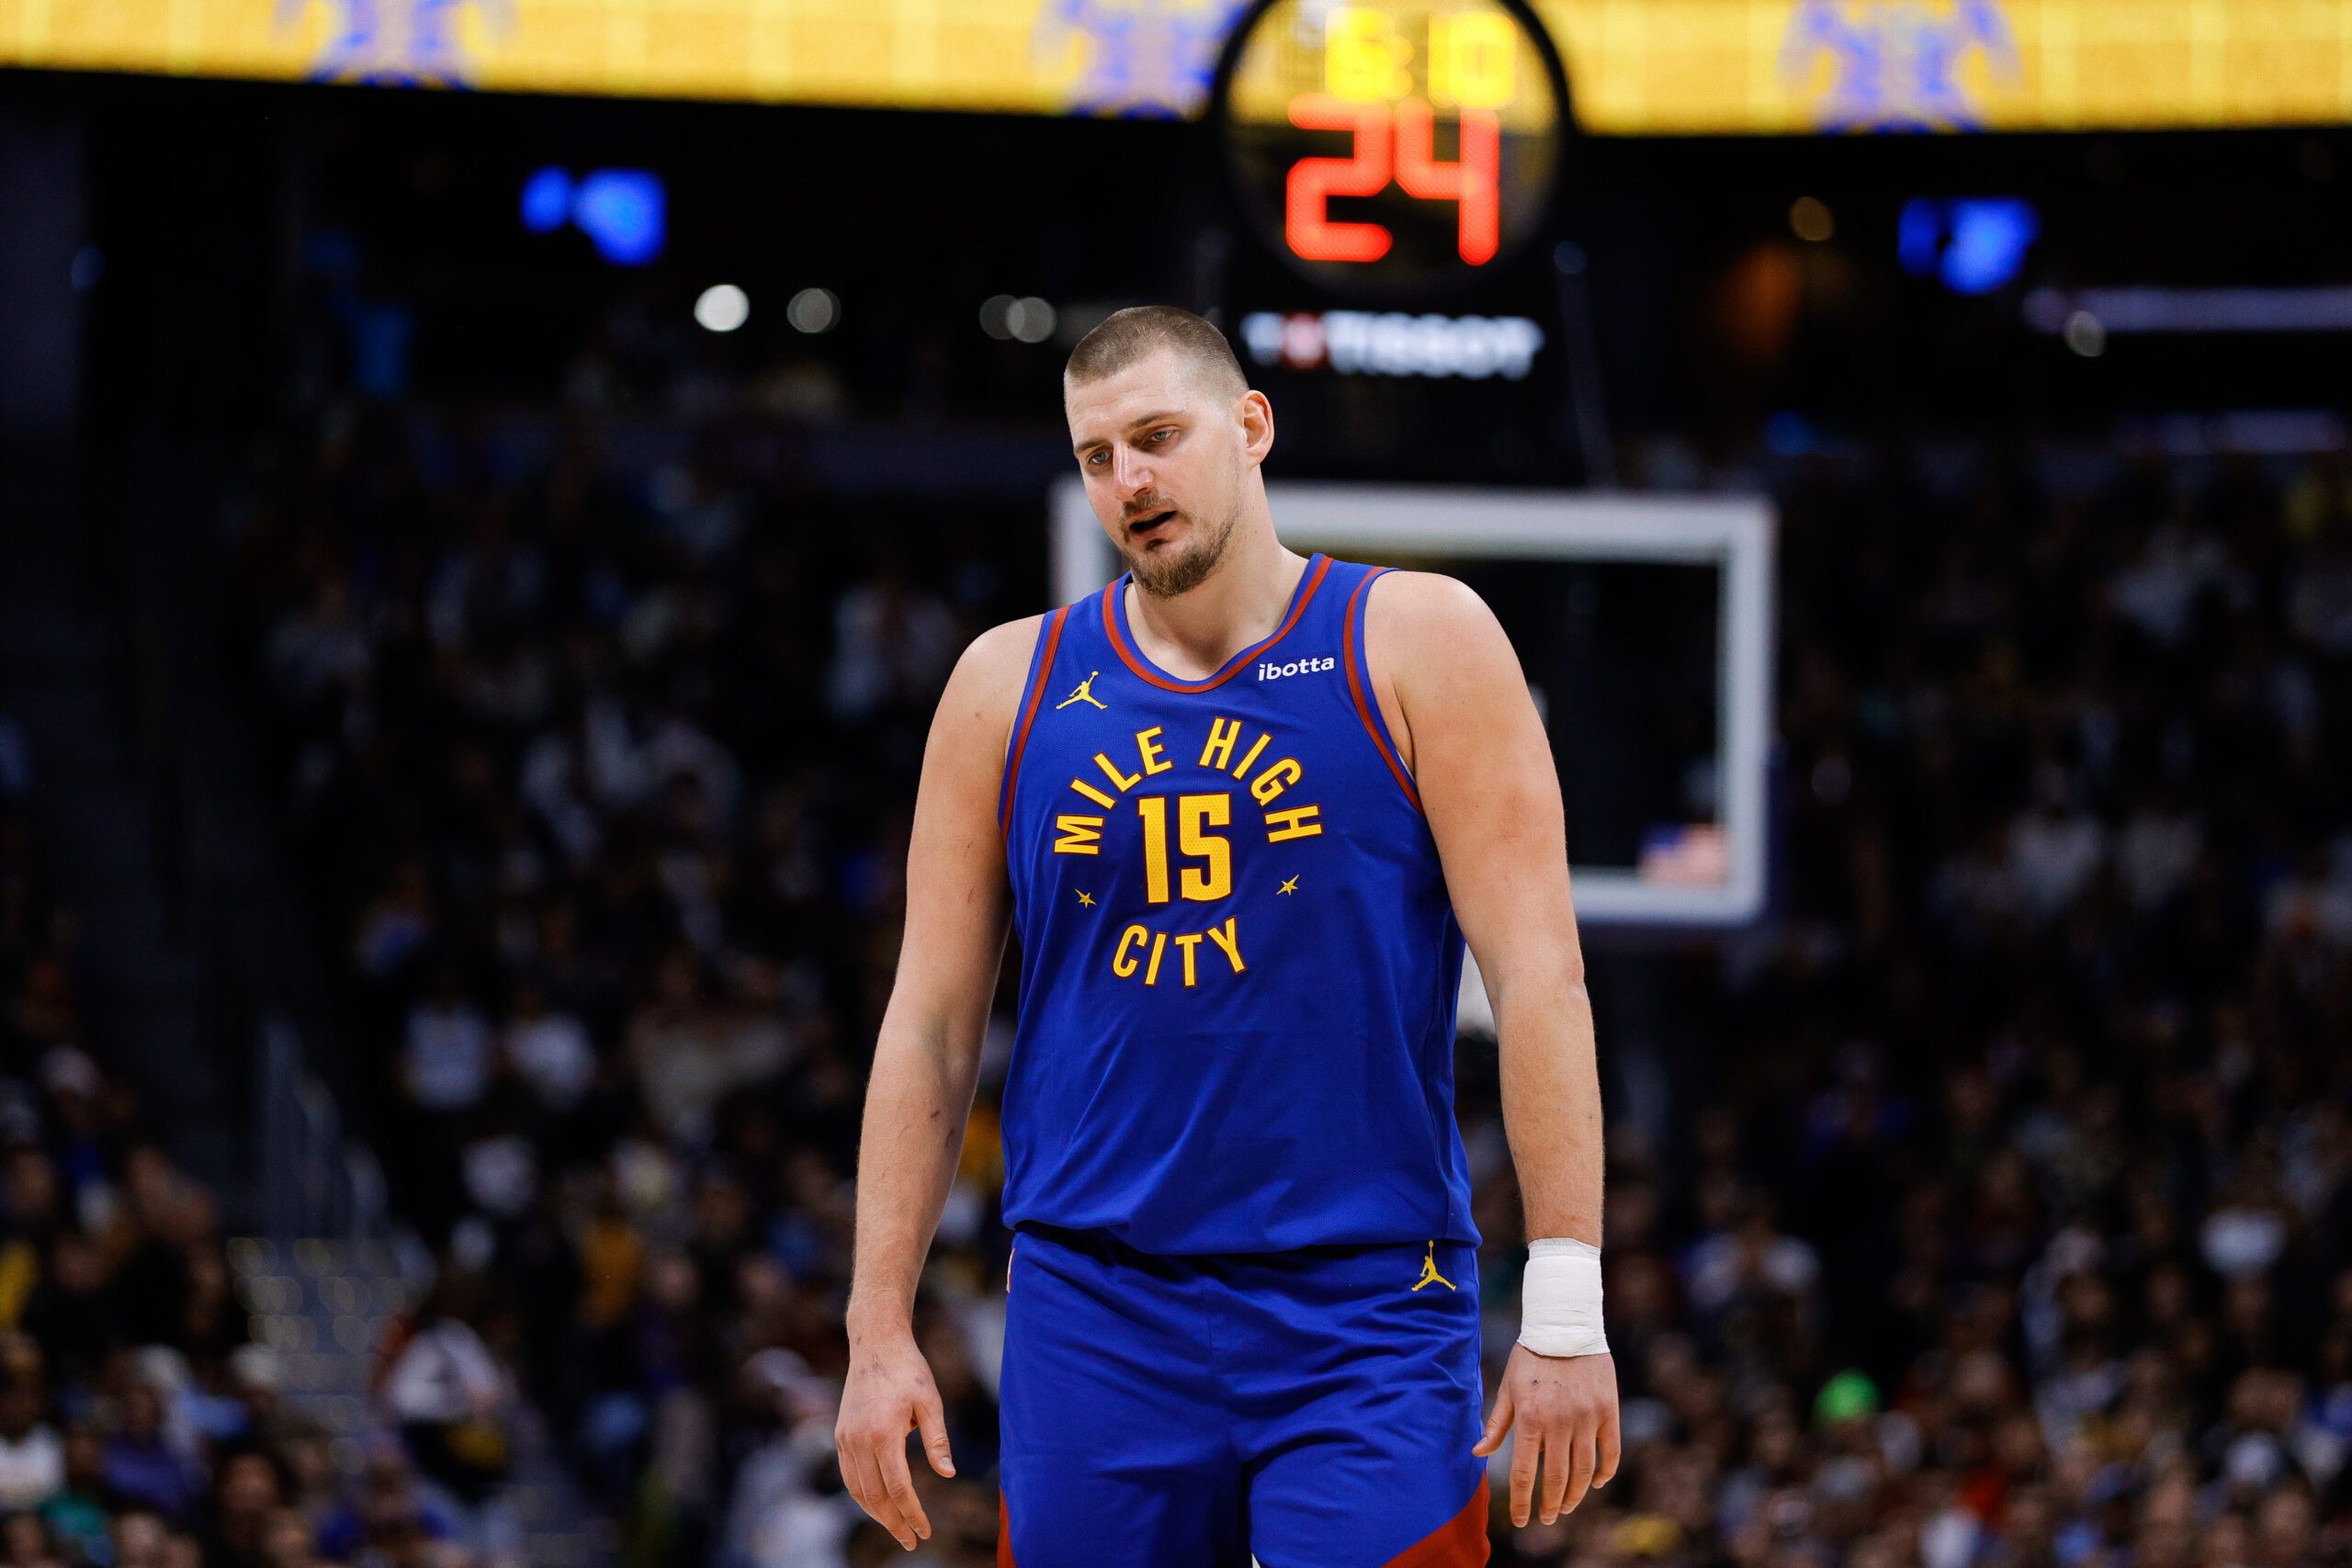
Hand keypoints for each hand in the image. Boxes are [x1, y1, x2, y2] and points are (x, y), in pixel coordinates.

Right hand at [835, 1330, 956, 1550]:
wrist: (876, 1343)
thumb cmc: (909, 1370)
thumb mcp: (930, 1402)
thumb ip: (937, 1440)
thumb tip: (948, 1475)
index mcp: (883, 1433)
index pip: (898, 1488)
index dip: (912, 1514)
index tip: (925, 1532)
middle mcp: (859, 1440)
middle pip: (874, 1496)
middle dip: (893, 1522)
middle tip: (911, 1541)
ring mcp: (846, 1438)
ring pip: (857, 1490)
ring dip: (875, 1514)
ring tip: (896, 1528)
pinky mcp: (840, 1435)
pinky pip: (849, 1475)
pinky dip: (861, 1495)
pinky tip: (877, 1504)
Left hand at [1473, 1345, 1619, 1527]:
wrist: (1566, 1325)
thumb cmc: (1531, 1357)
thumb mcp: (1508, 1388)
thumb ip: (1496, 1424)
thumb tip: (1477, 1453)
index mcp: (1529, 1418)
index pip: (1523, 1473)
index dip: (1522, 1502)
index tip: (1522, 1520)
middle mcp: (1559, 1422)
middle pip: (1556, 1478)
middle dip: (1551, 1505)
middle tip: (1549, 1518)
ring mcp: (1587, 1418)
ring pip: (1584, 1471)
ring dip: (1576, 1495)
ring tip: (1567, 1506)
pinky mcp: (1609, 1411)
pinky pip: (1610, 1452)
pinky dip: (1604, 1472)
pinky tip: (1595, 1483)